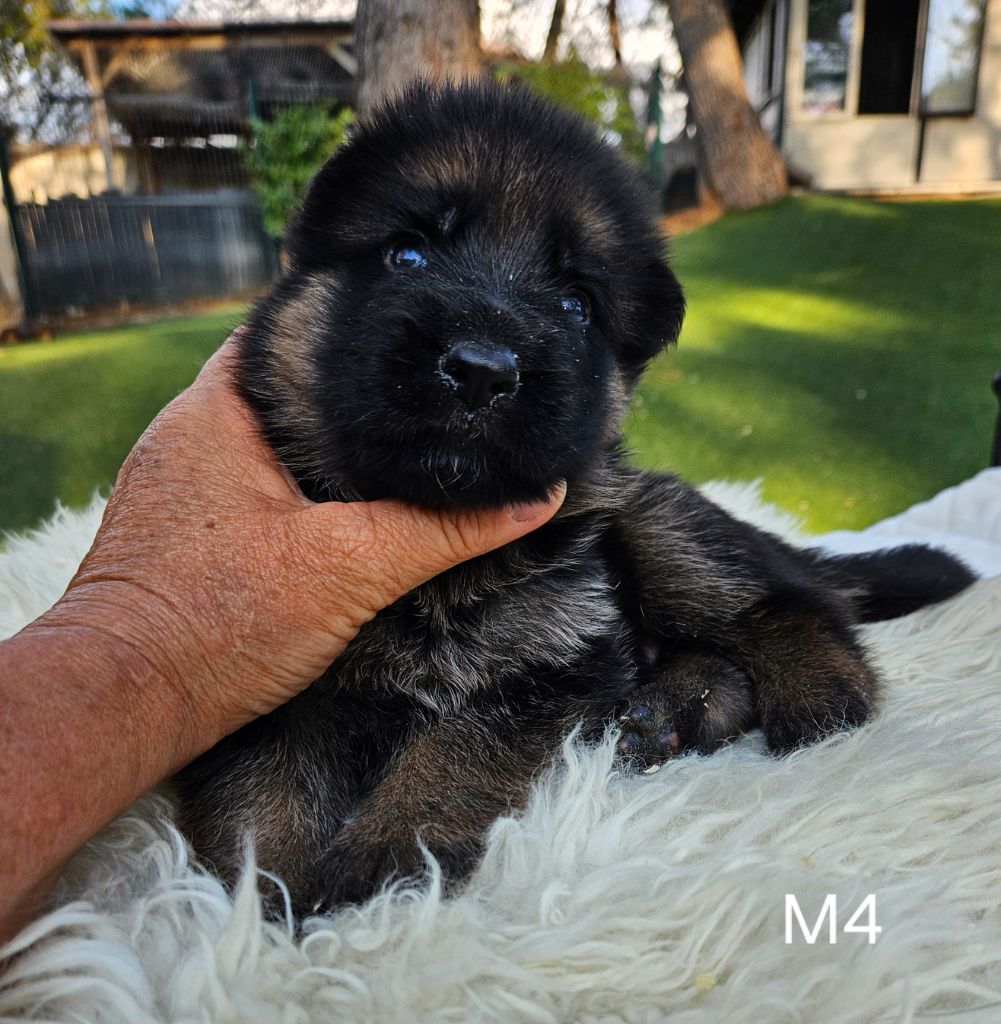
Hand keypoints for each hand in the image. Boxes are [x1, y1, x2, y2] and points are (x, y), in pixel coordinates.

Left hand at [37, 331, 565, 764]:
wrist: (127, 708)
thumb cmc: (214, 629)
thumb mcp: (350, 568)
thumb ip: (442, 531)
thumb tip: (532, 501)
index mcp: (217, 410)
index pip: (290, 328)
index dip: (354, 321)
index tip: (413, 330)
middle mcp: (191, 432)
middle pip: (288, 382)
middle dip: (351, 387)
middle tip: (422, 386)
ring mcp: (185, 479)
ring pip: (274, 434)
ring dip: (326, 438)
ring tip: (399, 434)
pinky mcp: (190, 525)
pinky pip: (257, 477)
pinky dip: (302, 480)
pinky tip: (347, 501)